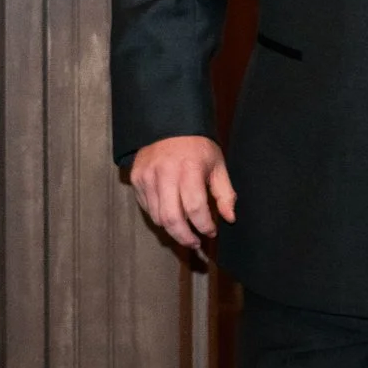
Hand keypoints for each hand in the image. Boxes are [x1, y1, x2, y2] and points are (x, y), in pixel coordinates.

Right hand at [127, 135, 234, 251]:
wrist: (169, 125)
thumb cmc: (197, 147)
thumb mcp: (217, 165)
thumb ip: (225, 193)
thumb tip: (230, 219)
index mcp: (189, 169)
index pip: (195, 208)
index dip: (204, 226)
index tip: (211, 232)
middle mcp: (165, 174)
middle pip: (171, 219)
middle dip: (184, 237)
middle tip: (195, 243)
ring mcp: (147, 177)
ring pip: (157, 217)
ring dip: (172, 230)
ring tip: (185, 232)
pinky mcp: (137, 179)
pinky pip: (147, 207)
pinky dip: (159, 216)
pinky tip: (171, 214)